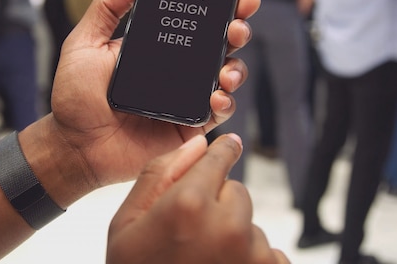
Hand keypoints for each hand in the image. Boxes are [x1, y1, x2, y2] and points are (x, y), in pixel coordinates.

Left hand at [48, 0, 259, 187]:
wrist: (75, 145)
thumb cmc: (75, 97)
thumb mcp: (85, 44)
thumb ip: (106, 8)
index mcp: (157, 48)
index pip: (195, 23)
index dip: (220, 7)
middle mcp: (177, 70)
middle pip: (219, 45)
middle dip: (237, 31)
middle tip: (237, 26)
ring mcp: (185, 98)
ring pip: (226, 76)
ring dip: (236, 68)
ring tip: (225, 70)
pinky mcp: (189, 126)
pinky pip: (218, 112)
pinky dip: (225, 103)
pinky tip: (216, 97)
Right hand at [107, 134, 289, 263]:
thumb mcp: (127, 225)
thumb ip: (159, 176)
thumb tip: (195, 145)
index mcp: (187, 204)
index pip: (219, 158)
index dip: (222, 151)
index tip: (230, 145)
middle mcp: (227, 224)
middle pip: (235, 190)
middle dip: (218, 204)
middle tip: (192, 235)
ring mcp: (253, 253)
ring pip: (250, 223)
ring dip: (234, 235)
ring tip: (204, 262)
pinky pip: (269, 252)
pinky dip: (250, 259)